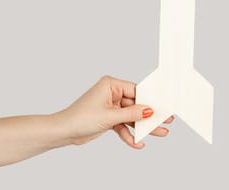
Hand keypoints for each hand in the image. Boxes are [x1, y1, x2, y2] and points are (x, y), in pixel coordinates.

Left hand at [57, 75, 173, 148]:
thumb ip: (132, 114)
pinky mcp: (109, 118)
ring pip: (132, 117)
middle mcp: (112, 94)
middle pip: (136, 105)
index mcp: (111, 85)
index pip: (136, 91)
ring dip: (142, 127)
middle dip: (149, 116)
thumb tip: (148, 110)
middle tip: (165, 121)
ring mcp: (111, 106)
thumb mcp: (110, 116)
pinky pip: (123, 125)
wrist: (63, 132)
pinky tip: (137, 142)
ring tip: (158, 133)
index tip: (162, 107)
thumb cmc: (80, 118)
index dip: (150, 100)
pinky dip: (129, 134)